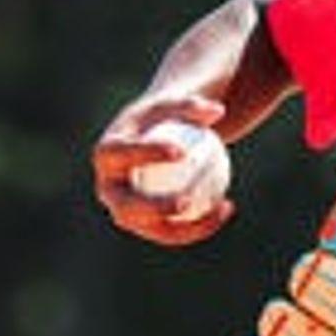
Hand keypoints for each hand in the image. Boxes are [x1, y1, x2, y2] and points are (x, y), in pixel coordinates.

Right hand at [92, 95, 237, 245]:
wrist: (152, 144)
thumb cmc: (163, 119)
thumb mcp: (174, 104)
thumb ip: (193, 105)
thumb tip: (217, 111)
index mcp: (105, 155)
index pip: (119, 154)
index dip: (146, 155)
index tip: (181, 152)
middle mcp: (108, 190)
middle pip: (127, 207)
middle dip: (154, 208)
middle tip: (186, 202)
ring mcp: (126, 213)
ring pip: (157, 229)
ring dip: (190, 225)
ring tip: (221, 208)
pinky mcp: (147, 227)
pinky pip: (176, 232)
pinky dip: (203, 222)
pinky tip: (229, 206)